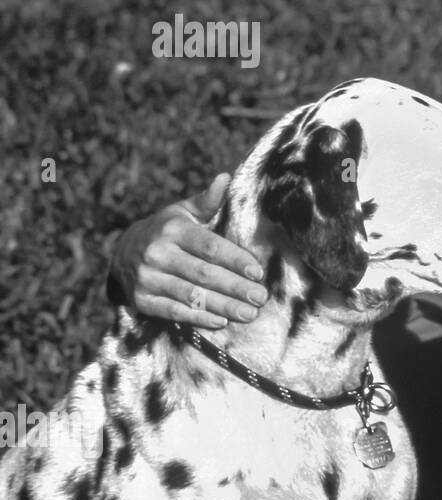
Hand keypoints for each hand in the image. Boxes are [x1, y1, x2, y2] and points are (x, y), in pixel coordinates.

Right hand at [109, 174, 264, 328]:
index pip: (210, 247)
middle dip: (235, 287)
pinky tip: (222, 321)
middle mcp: (157, 253)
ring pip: (191, 295)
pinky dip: (198, 318)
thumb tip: (226, 178)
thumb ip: (207, 200)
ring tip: (250, 314)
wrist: (122, 252)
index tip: (258, 272)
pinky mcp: (142, 300)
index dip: (236, 260)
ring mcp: (147, 278)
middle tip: (261, 298)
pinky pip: (173, 311)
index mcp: (173, 230)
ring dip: (223, 306)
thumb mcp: (183, 212)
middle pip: (204, 274)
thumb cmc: (166, 230)